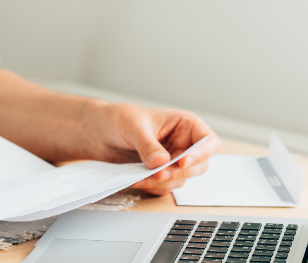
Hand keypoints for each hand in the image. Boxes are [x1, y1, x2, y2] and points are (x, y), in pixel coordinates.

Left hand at [87, 103, 219, 195]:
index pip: (209, 141)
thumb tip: (162, 162)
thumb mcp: (133, 126)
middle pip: (199, 166)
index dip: (201, 154)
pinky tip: (137, 180)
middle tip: (158, 175)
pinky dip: (153, 188)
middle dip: (179, 173)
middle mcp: (183, 144)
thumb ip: (148, 144)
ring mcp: (173, 161)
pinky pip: (166, 188)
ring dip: (164, 183)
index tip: (182, 162)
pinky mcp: (161, 174)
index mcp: (184, 125)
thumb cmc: (118, 119)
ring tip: (142, 177)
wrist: (99, 132)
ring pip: (182, 180)